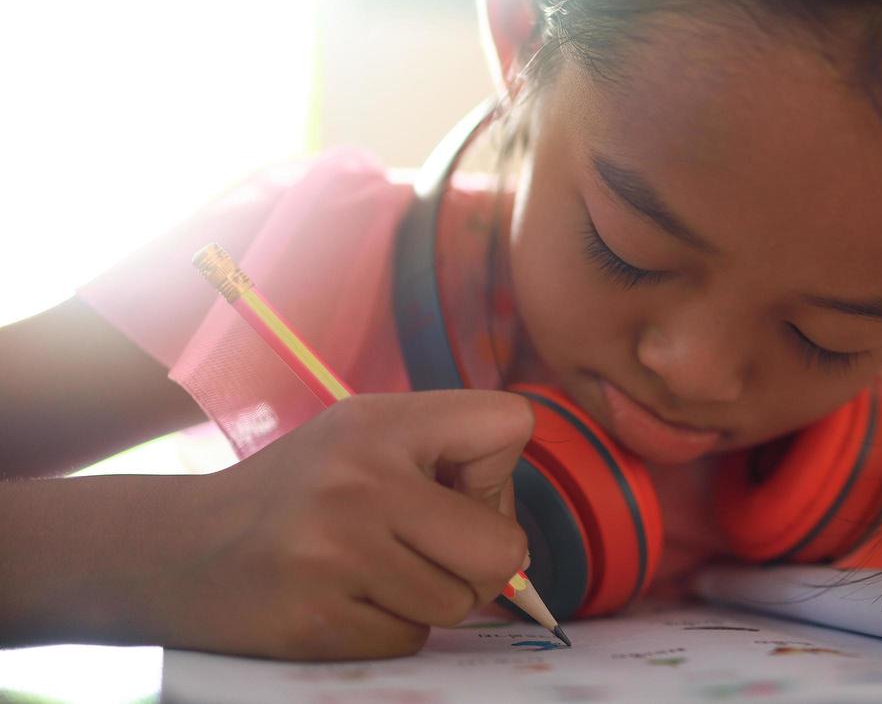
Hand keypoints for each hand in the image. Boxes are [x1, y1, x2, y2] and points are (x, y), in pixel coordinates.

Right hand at [155, 391, 531, 659]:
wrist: (179, 552)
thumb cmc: (297, 493)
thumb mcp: (364, 438)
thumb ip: (446, 460)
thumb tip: (519, 544)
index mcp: (380, 422)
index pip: (510, 425)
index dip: (499, 474)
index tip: (455, 491)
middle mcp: (360, 481)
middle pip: (503, 548)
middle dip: (482, 563)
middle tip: (432, 553)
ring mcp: (337, 554)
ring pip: (460, 604)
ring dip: (430, 600)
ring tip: (374, 573)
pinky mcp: (316, 621)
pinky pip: (411, 641)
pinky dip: (390, 631)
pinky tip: (345, 602)